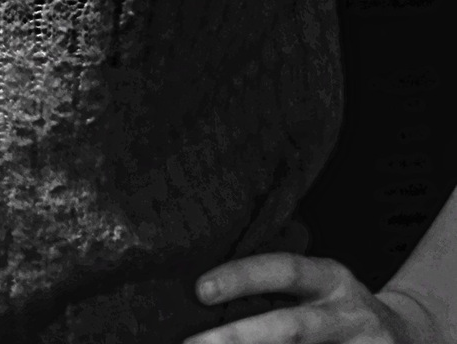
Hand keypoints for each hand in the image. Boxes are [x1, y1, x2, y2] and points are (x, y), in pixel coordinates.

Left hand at [183, 253, 445, 342]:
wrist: (406, 336)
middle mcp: (348, 313)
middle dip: (240, 338)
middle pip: (291, 327)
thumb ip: (278, 292)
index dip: (243, 278)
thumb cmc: (337, 310)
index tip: (200, 290)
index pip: (283, 269)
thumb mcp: (319, 287)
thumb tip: (206, 298)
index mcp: (331, 278)